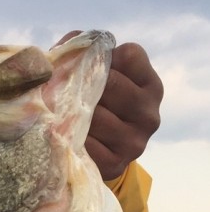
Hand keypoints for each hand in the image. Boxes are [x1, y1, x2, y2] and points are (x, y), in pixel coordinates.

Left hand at [54, 33, 163, 179]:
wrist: (96, 153)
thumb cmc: (94, 102)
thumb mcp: (97, 71)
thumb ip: (83, 49)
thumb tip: (67, 47)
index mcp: (151, 85)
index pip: (128, 55)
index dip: (101, 57)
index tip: (87, 66)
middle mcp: (150, 114)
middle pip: (111, 83)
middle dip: (84, 84)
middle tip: (65, 88)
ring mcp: (135, 142)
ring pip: (96, 115)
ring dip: (74, 112)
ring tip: (61, 111)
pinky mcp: (116, 165)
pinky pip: (87, 144)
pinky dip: (71, 138)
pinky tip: (65, 135)